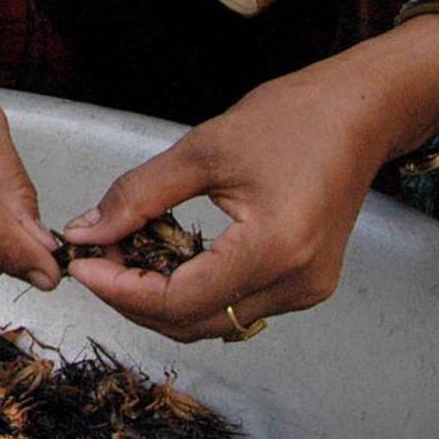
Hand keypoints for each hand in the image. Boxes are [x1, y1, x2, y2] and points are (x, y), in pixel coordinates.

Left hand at [64, 15, 438, 341]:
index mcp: (275, 249)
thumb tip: (85, 231)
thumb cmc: (289, 121)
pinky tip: (162, 256)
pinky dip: (191, 291)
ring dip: (160, 298)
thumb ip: (138, 195)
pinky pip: (234, 306)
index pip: (180, 299)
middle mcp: (296, 284)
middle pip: (194, 322)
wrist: (358, 115)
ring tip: (121, 253)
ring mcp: (305, 291)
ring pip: (212, 321)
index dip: (121, 289)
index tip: (80, 264)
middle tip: (93, 257)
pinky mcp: (305, 285)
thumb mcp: (201, 150)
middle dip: (133, 297)